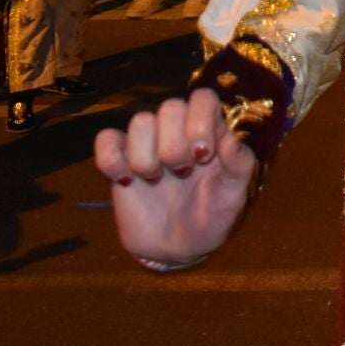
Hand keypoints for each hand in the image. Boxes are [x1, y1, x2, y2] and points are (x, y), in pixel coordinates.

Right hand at [93, 88, 257, 267]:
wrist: (178, 248)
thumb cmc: (211, 216)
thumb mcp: (234, 195)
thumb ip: (239, 164)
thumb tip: (230, 138)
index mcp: (209, 130)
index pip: (202, 97)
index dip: (200, 119)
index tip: (202, 155)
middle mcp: (178, 129)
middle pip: (170, 107)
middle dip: (175, 145)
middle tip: (182, 173)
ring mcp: (147, 143)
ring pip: (139, 121)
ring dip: (147, 156)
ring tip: (157, 180)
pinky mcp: (120, 159)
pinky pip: (105, 139)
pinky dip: (111, 159)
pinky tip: (127, 181)